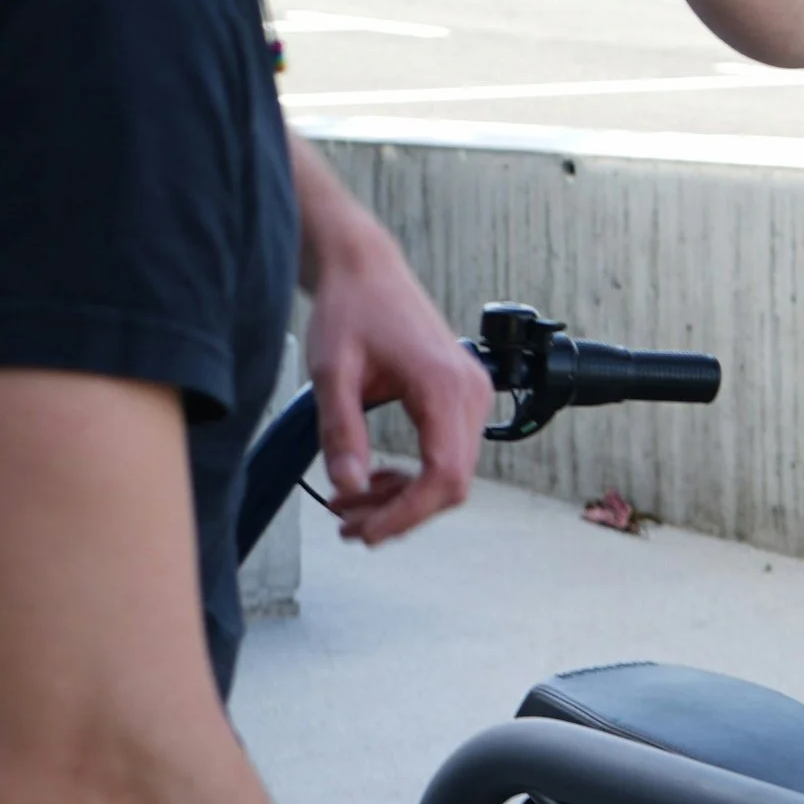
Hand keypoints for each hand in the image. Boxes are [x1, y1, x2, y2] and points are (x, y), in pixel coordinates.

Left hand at [294, 149, 491, 543]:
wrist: (366, 269)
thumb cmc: (350, 310)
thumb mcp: (332, 373)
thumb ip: (341, 433)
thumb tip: (348, 490)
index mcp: (444, 386)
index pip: (442, 475)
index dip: (406, 515)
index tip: (365, 534)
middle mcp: (469, 392)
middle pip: (452, 483)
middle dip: (400, 513)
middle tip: (348, 526)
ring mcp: (471, 393)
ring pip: (451, 474)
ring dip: (403, 498)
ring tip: (351, 504)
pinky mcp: (461, 395)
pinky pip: (448, 453)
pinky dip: (413, 476)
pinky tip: (374, 478)